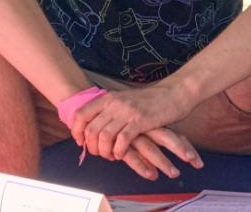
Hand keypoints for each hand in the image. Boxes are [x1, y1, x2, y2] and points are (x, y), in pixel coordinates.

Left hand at [71, 85, 201, 171]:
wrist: (174, 93)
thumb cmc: (150, 101)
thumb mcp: (125, 100)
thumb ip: (110, 111)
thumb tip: (95, 128)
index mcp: (108, 98)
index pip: (81, 114)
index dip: (76, 130)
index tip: (80, 142)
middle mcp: (114, 103)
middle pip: (91, 129)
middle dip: (92, 147)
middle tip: (99, 153)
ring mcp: (127, 111)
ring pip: (104, 136)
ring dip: (105, 151)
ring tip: (111, 156)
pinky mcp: (141, 120)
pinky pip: (122, 140)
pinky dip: (119, 151)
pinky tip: (122, 154)